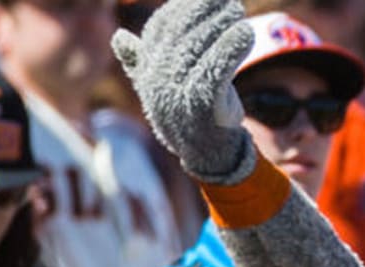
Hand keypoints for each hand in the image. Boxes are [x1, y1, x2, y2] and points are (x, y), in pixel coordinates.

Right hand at [112, 0, 257, 183]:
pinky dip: (232, 47)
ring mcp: (178, 93)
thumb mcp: (160, 86)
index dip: (181, 7)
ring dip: (220, 23)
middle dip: (203, 10)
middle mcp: (157, 81)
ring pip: (200, 45)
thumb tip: (119, 37)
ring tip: (236, 10)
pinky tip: (245, 33)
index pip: (160, 28)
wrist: (207, 152)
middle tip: (227, 1)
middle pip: (181, 32)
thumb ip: (140, 61)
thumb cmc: (187, 110)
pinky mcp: (204, 104)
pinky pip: (218, 67)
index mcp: (146, 72)